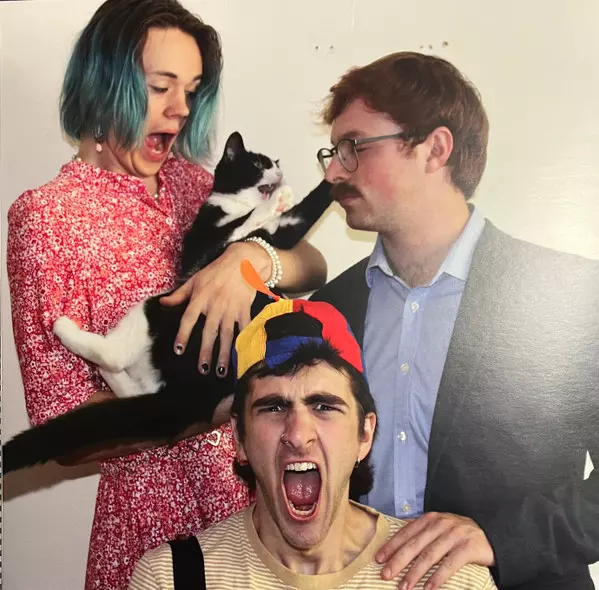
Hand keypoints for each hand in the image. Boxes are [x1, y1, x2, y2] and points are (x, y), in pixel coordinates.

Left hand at [159, 242, 268, 376]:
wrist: (242, 262)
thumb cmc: (215, 272)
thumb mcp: (194, 280)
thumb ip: (179, 295)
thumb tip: (162, 303)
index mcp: (200, 298)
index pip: (188, 319)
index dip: (183, 335)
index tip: (178, 350)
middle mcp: (215, 305)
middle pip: (209, 332)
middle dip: (206, 352)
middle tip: (203, 369)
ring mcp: (231, 309)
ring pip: (227, 335)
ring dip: (224, 353)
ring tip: (220, 370)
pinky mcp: (245, 309)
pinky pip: (244, 328)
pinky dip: (243, 342)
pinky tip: (242, 356)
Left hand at [375, 512, 494, 589]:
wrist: (492, 536)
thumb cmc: (460, 534)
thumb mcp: (440, 527)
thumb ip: (422, 531)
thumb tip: (396, 539)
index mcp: (431, 519)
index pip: (406, 532)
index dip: (391, 546)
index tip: (379, 558)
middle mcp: (441, 524)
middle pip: (415, 545)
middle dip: (398, 561)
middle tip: (385, 574)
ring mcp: (454, 535)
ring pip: (429, 556)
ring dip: (415, 573)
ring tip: (403, 586)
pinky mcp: (468, 547)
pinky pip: (449, 565)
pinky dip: (437, 578)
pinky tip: (428, 588)